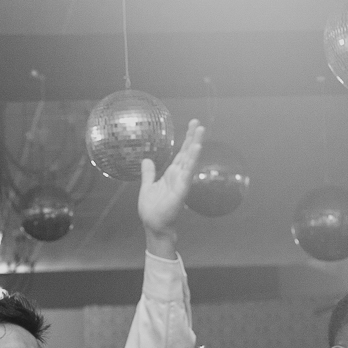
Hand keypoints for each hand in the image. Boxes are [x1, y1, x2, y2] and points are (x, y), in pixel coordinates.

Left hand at [138, 119, 204, 251]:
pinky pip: (188, 172)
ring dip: (195, 145)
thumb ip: (148, 173)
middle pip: (188, 153)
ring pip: (190, 160)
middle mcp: (179, 175)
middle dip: (193, 137)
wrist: (153, 224)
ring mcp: (182, 181)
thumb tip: (146, 160)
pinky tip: (196, 149)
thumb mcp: (147, 186)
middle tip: (199, 122)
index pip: (181, 153)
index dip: (186, 139)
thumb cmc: (152, 209)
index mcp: (171, 174)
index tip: (192, 125)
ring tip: (201, 131)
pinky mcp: (182, 189)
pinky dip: (192, 160)